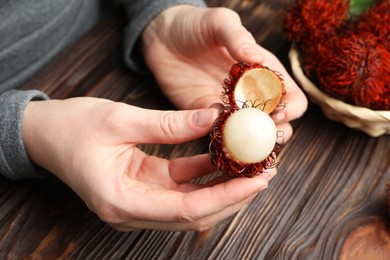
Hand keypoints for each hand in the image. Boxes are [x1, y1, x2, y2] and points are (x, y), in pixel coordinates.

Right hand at [23, 98, 270, 230]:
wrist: (45, 134)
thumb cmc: (72, 127)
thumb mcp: (120, 119)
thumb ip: (169, 124)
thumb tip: (214, 119)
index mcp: (121, 201)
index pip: (187, 210)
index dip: (226, 197)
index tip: (258, 181)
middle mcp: (132, 211)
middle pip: (196, 214)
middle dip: (234, 195)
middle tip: (266, 173)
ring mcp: (139, 202)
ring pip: (192, 203)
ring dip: (223, 186)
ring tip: (253, 166)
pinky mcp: (144, 187)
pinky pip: (181, 185)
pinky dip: (204, 174)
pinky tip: (225, 157)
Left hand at [141, 5, 307, 132]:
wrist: (163, 38)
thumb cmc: (196, 25)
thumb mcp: (219, 22)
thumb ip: (237, 37)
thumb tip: (257, 58)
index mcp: (265, 72)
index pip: (292, 97)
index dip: (290, 108)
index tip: (276, 113)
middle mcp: (252, 94)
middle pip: (277, 123)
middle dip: (274, 133)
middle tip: (259, 135)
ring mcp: (230, 109)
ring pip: (251, 135)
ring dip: (250, 143)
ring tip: (241, 144)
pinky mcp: (207, 117)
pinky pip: (222, 135)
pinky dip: (225, 142)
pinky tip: (219, 142)